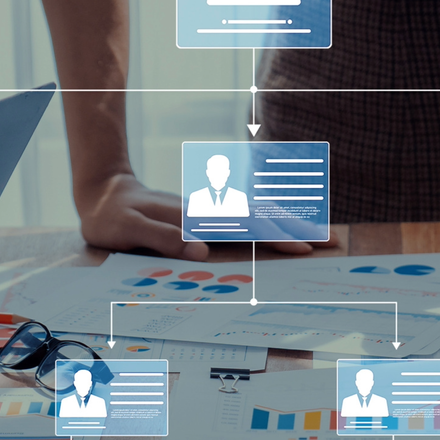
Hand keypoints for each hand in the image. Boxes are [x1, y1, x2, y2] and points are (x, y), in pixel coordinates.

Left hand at [76, 173, 330, 259]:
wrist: (104, 188)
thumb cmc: (112, 214)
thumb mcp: (128, 228)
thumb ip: (162, 238)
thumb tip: (202, 251)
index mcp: (195, 218)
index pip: (245, 228)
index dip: (276, 238)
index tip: (304, 248)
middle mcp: (209, 212)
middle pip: (263, 219)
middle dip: (298, 230)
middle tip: (334, 241)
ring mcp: (211, 211)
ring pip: (259, 216)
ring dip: (290, 225)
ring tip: (323, 235)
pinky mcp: (208, 214)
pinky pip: (247, 218)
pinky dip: (271, 223)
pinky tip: (285, 229)